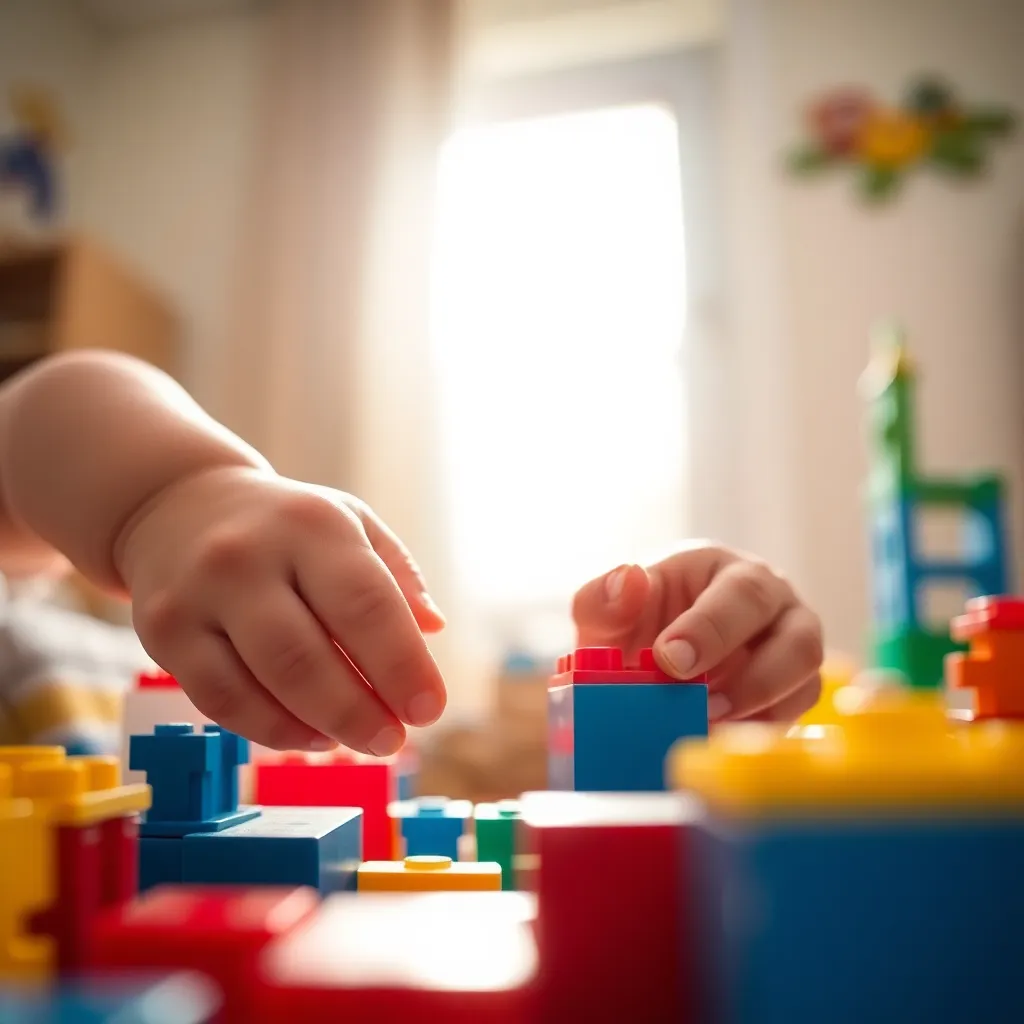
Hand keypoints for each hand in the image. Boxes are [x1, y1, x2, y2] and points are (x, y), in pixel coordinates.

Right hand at [116, 467, 445, 754]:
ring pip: (263, 684)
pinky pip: (221, 702)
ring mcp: (198, 596)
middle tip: (393, 740)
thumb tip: (432, 629)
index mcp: (311, 525)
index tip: (428, 709)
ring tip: (358, 739)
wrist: (177, 505)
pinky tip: (309, 735)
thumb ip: (396, 576)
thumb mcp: (350, 524)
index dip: (402, 666)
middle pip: (309, 656)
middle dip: (359, 711)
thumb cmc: (286, 526)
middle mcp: (248, 556)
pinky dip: (272, 730)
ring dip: (320, 727)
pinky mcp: (163, 633)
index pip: (366, 604)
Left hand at [571, 542, 822, 723]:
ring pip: (806, 681)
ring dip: (760, 709)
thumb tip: (629, 581)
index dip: (711, 629)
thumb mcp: (608, 608)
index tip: (669, 659)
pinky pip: (792, 717)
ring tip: (708, 723)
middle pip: (796, 639)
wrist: (637, 659)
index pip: (742, 593)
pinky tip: (717, 738)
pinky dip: (757, 734)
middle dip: (751, 678)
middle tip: (701, 704)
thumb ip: (604, 598)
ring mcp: (789, 653)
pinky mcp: (788, 697)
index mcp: (731, 572)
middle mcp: (775, 608)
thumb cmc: (634, 622)